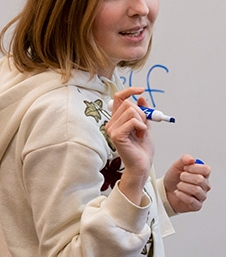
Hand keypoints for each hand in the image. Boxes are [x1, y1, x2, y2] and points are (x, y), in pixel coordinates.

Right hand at [106, 87, 154, 204]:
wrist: (142, 166)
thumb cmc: (142, 150)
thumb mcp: (145, 126)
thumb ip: (143, 112)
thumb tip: (142, 97)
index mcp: (116, 119)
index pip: (118, 98)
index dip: (129, 91)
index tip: (141, 90)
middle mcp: (111, 123)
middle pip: (127, 103)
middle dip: (141, 113)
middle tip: (143, 126)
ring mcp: (112, 129)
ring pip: (131, 111)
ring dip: (142, 121)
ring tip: (141, 133)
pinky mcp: (116, 135)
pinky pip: (132, 121)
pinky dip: (141, 126)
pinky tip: (140, 135)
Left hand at [164, 154, 210, 212]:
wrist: (165, 191)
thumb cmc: (173, 179)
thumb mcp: (177, 166)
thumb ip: (184, 159)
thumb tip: (191, 159)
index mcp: (203, 175)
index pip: (206, 170)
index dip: (194, 168)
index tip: (185, 168)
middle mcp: (205, 185)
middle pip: (200, 179)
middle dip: (185, 177)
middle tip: (180, 177)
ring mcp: (202, 196)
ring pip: (196, 190)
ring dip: (183, 186)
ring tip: (178, 185)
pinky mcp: (197, 205)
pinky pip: (191, 200)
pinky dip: (181, 195)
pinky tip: (177, 192)